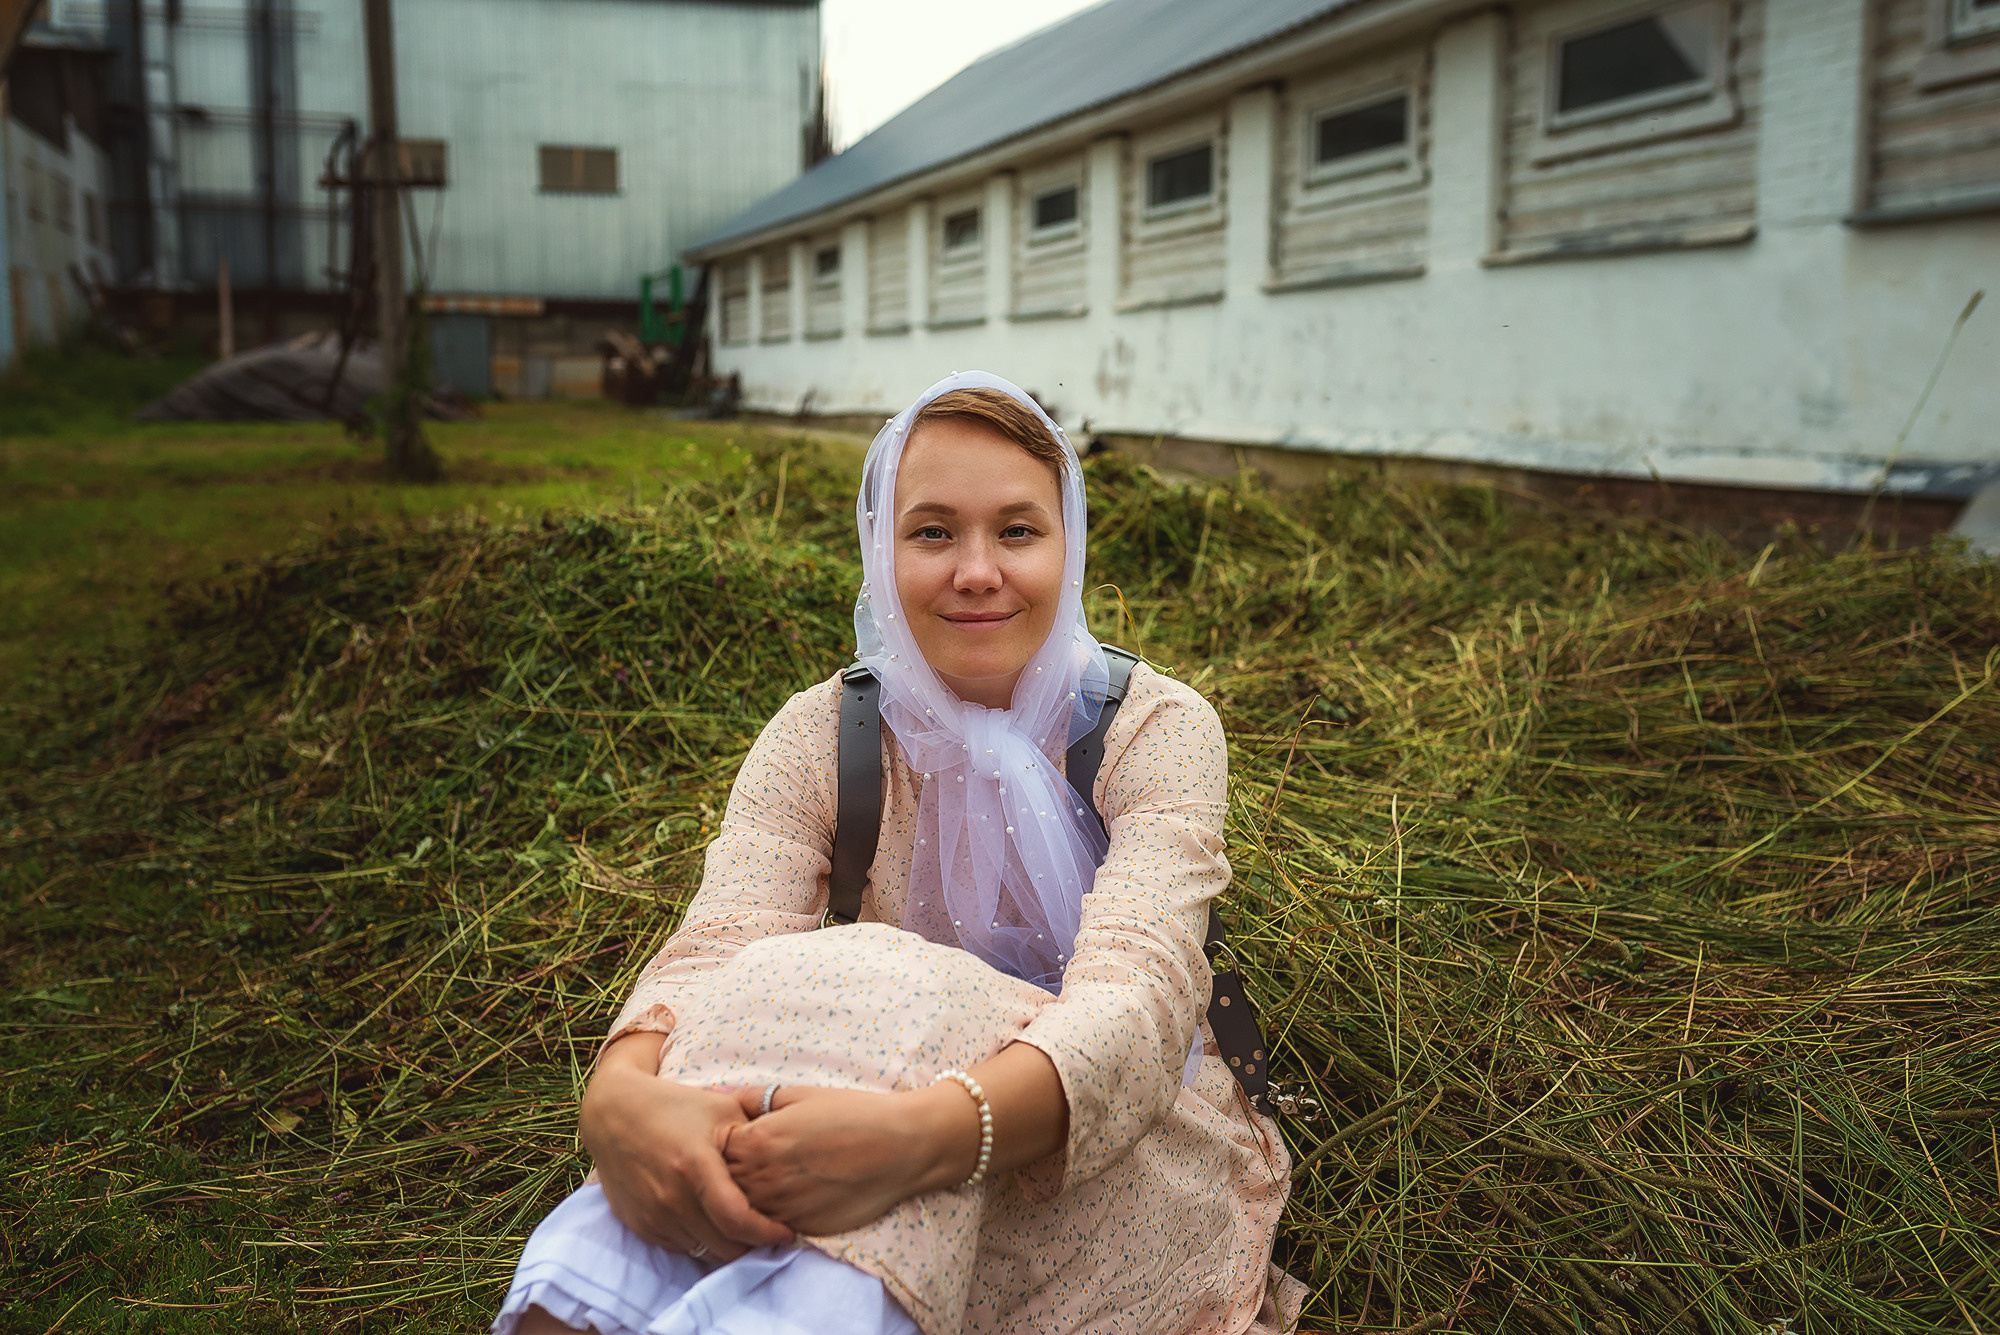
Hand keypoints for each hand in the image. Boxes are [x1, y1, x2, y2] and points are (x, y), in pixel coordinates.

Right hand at [578, 1033, 794, 1261]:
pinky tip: (716, 1223)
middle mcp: (671, 1196)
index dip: (767, 1234)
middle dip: (754, 1246)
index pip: (737, 1220)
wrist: (614, 1114)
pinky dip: (703, 1241)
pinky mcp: (640, 1225)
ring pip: (704, 1251)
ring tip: (748, 1230)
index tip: (787, 1233)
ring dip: (729, 1246)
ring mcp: (653, 1214)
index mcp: (695, 1165)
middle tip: (773, 1234)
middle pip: (725, 1246)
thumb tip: (800, 1150)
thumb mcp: (722, 1108)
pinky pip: (682, 1247)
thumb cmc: (676, 1106)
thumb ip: (758, 1131)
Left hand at [722, 1084, 976, 1235]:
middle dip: (731, 1174)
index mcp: (757, 1141)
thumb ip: (758, 1099)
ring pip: (744, 1211)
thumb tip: (730, 1101)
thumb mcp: (802, 1094)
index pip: (715, 1151)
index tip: (741, 1140)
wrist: (901, 1147)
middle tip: (755, 1163)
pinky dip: (772, 1217)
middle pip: (724, 1184)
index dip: (726, 1146)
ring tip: (774, 1181)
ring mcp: (780, 1208)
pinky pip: (771, 1227)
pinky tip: (792, 1199)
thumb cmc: (854, 1114)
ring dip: (748, 1200)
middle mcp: (762, 1178)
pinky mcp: (802, 1228)